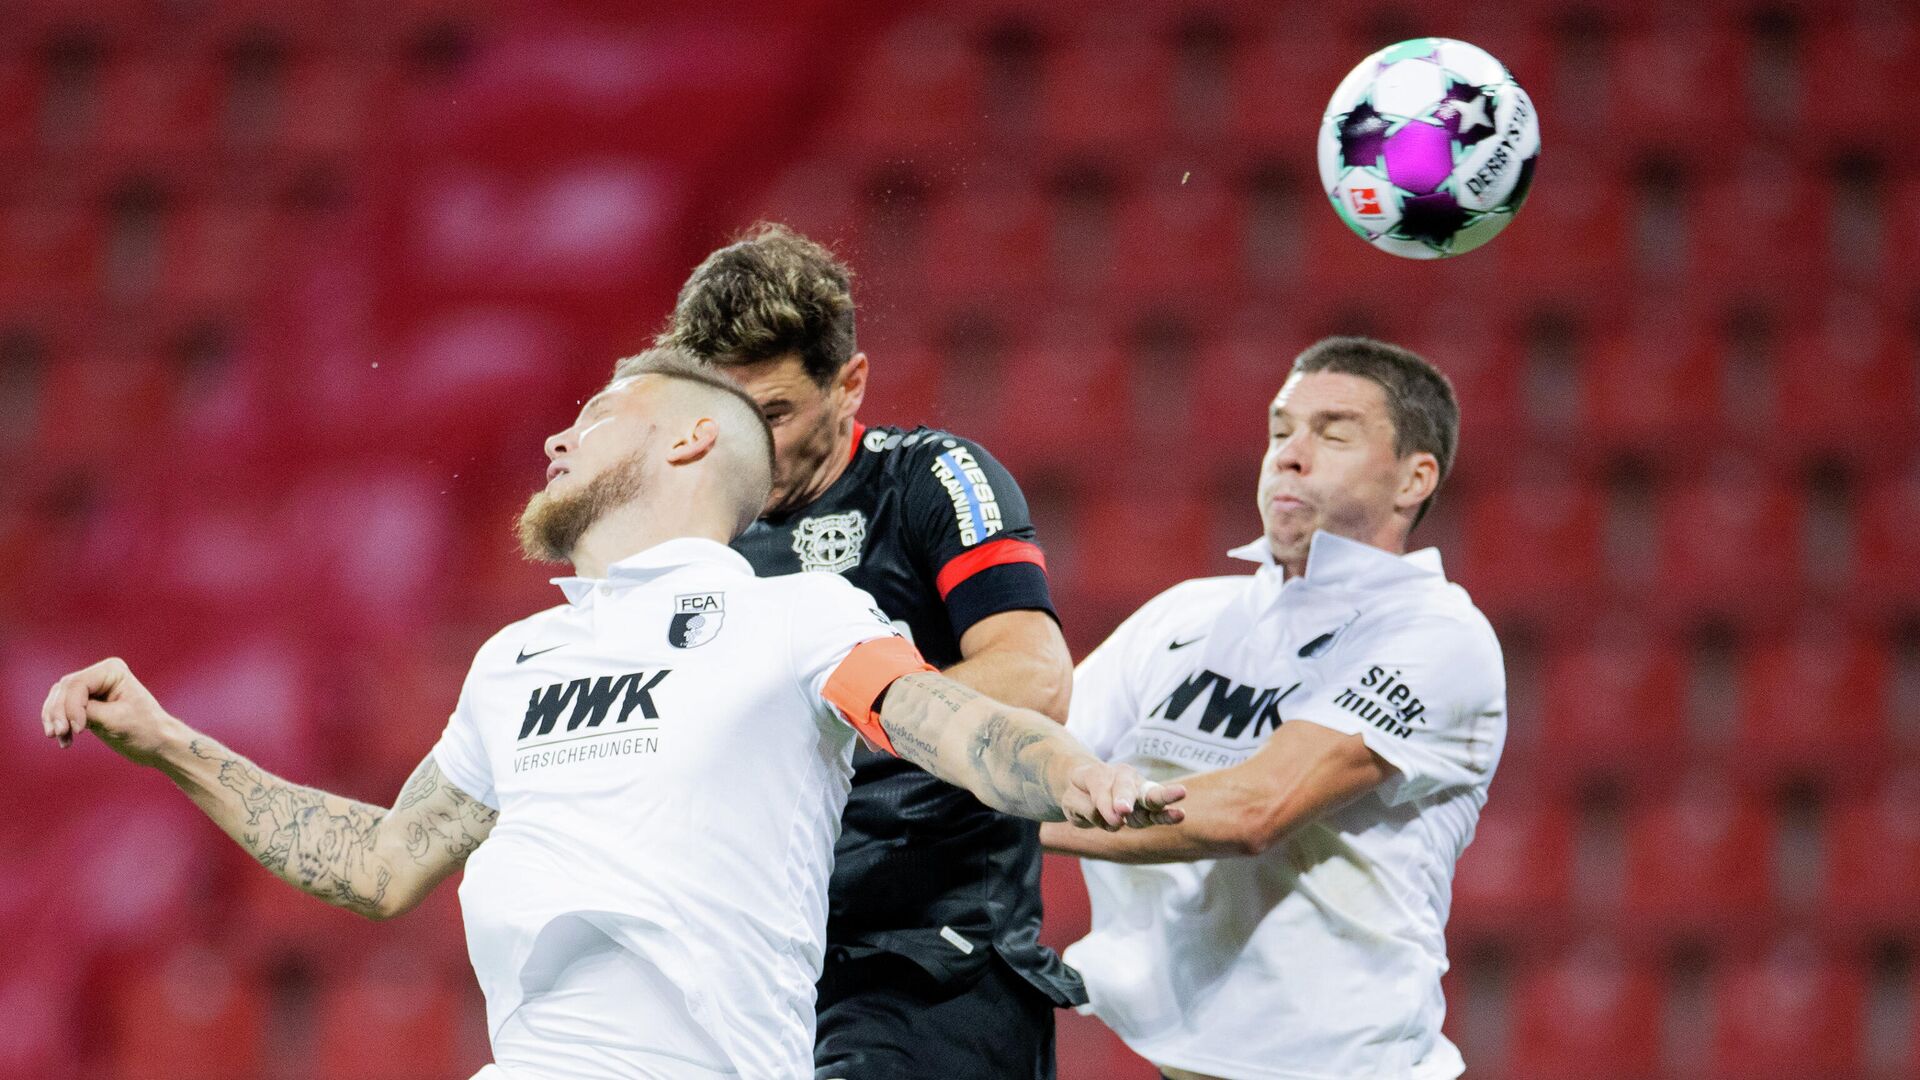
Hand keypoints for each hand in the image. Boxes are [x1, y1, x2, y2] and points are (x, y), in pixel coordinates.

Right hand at [40, 658, 182, 765]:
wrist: (158, 744)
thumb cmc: (144, 730)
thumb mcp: (114, 720)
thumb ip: (86, 711)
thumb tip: (60, 707)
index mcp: (112, 670)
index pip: (78, 684)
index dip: (72, 707)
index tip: (78, 730)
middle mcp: (100, 674)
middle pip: (64, 690)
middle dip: (58, 713)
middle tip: (57, 734)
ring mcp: (92, 689)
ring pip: (58, 699)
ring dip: (54, 719)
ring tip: (60, 738)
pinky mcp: (86, 704)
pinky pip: (62, 710)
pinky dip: (59, 723)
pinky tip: (64, 740)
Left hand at [1059, 760, 1186, 830]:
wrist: (1088, 788)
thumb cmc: (1080, 793)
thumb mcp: (1072, 800)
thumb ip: (1087, 808)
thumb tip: (1116, 821)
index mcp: (1100, 774)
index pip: (1100, 789)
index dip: (1105, 804)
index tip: (1113, 817)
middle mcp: (1122, 778)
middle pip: (1126, 787)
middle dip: (1126, 798)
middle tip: (1124, 810)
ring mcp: (1138, 792)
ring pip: (1149, 796)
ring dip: (1162, 797)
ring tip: (1180, 795)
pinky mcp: (1148, 810)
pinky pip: (1157, 813)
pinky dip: (1167, 814)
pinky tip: (1180, 815)